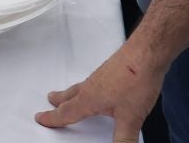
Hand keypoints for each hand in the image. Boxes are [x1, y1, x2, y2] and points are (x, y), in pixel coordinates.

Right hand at [34, 43, 166, 140]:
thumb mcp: (130, 118)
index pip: (66, 112)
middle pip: (70, 95)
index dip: (52, 118)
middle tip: (50, 100)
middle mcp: (92, 86)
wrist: (148, 53)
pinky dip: (90, 86)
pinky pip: (94, 81)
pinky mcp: (113, 71)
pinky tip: (102, 87)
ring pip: (81, 86)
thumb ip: (124, 139)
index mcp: (89, 98)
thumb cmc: (136, 79)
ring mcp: (102, 76)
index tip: (40, 118)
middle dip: (59, 101)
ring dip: (73, 92)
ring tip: (71, 94)